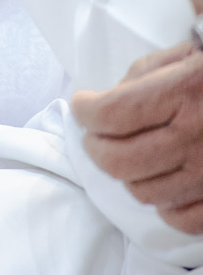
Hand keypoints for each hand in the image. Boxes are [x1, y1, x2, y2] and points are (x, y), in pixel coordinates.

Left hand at [72, 42, 202, 232]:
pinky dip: (164, 202)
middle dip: (96, 146)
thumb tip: (102, 104)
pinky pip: (180, 218)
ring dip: (128, 173)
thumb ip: (141, 77)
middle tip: (96, 134)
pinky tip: (165, 180)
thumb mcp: (184, 56)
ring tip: (133, 153)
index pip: (110, 114)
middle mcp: (198, 136)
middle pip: (118, 161)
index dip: (85, 110)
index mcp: (185, 92)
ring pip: (143, 191)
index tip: (83, 105)